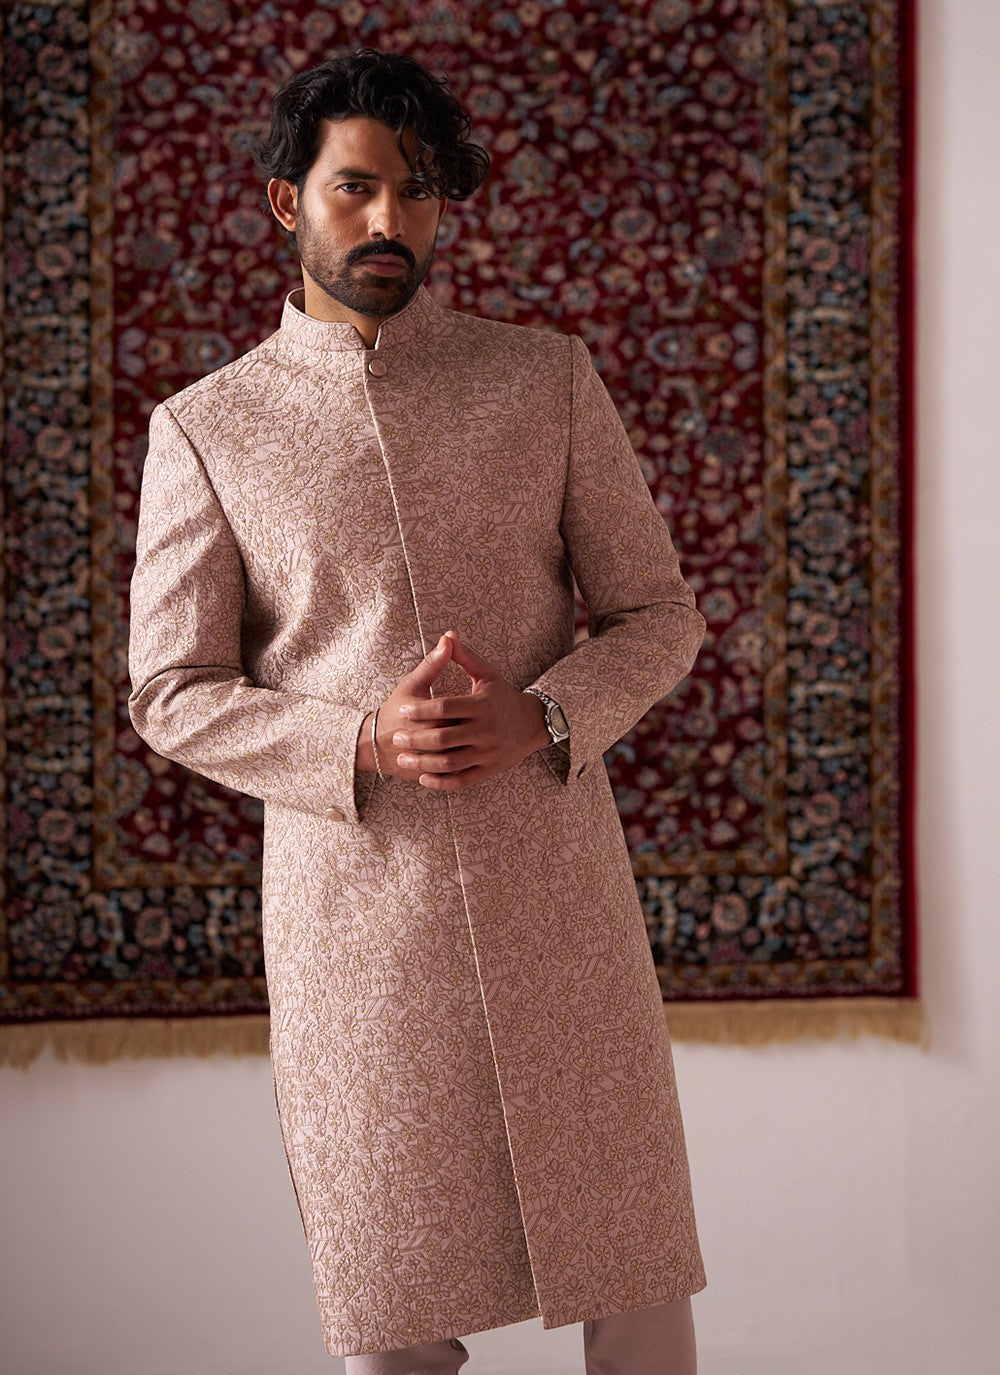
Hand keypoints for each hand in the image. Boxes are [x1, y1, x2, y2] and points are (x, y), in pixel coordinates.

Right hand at [357, 633, 455, 780]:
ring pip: (460, 757)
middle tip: (473, 724)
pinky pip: (453, 775)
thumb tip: (449, 638)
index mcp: (427, 716)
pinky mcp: (429, 776)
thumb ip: (433, 663)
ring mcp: (429, 762)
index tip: (469, 706)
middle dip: (469, 730)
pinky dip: (462, 766)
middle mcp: (429, 742)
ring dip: (468, 749)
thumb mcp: (412, 684)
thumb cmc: (396, 709)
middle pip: (462, 735)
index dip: (466, 709)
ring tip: (469, 739)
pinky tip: (466, 755)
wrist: (374, 744)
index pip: (458, 712)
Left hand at [390, 631, 548, 790]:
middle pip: (444, 737)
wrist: (532, 724)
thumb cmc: (502, 695)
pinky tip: (423, 778)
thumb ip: (464, 657)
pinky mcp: (489, 770)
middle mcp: (487, 730)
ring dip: (423, 763)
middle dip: (416, 740)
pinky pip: (462, 780)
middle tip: (396, 739)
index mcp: (483, 704)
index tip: (402, 712)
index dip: (421, 710)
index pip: (445, 707)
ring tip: (403, 759)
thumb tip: (447, 635)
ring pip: (450, 762)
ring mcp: (488, 752)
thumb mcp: (487, 674)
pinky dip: (441, 782)